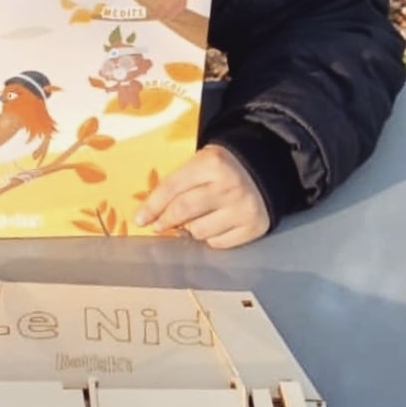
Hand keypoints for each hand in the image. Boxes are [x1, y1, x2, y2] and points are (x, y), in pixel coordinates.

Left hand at [134, 144, 269, 248]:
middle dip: (165, 221)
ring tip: (194, 219)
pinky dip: (210, 238)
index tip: (140, 219)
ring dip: (189, 230)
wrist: (265, 168)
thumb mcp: (200, 163)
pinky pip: (218, 244)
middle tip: (158, 225)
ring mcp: (243, 209)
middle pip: (184, 211)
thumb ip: (178, 183)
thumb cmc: (222, 167)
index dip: (152, 206)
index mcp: (211, 163)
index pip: (172, 188)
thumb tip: (151, 214)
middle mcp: (228, 186)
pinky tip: (213, 225)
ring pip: (199, 232)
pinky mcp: (254, 227)